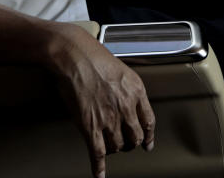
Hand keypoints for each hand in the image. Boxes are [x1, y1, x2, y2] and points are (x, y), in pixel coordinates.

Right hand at [53, 24, 155, 177]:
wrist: (75, 56)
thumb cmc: (93, 56)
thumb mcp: (122, 70)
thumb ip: (128, 88)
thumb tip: (128, 99)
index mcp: (136, 92)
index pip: (148, 121)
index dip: (148, 136)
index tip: (147, 143)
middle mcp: (126, 107)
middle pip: (134, 137)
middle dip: (130, 143)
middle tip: (126, 145)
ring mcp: (109, 119)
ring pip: (118, 146)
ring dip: (114, 149)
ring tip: (109, 148)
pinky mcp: (90, 127)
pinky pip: (98, 153)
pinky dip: (99, 167)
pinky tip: (99, 174)